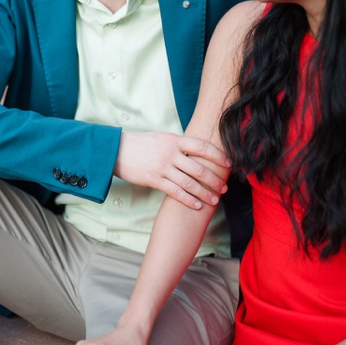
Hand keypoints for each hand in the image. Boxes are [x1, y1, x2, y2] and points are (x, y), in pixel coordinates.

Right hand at [115, 132, 230, 209]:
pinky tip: (197, 205)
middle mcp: (171, 153)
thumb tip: (195, 151)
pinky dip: (188, 199)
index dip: (217, 155)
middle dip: (214, 179)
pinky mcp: (154, 179)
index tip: (228, 163)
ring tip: (215, 200)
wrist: (117, 150)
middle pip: (199, 168)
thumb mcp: (162, 138)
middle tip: (224, 187)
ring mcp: (163, 167)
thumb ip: (178, 145)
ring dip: (204, 192)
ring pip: (189, 182)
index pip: (202, 146)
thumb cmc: (141, 144)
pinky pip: (175, 192)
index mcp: (175, 140)